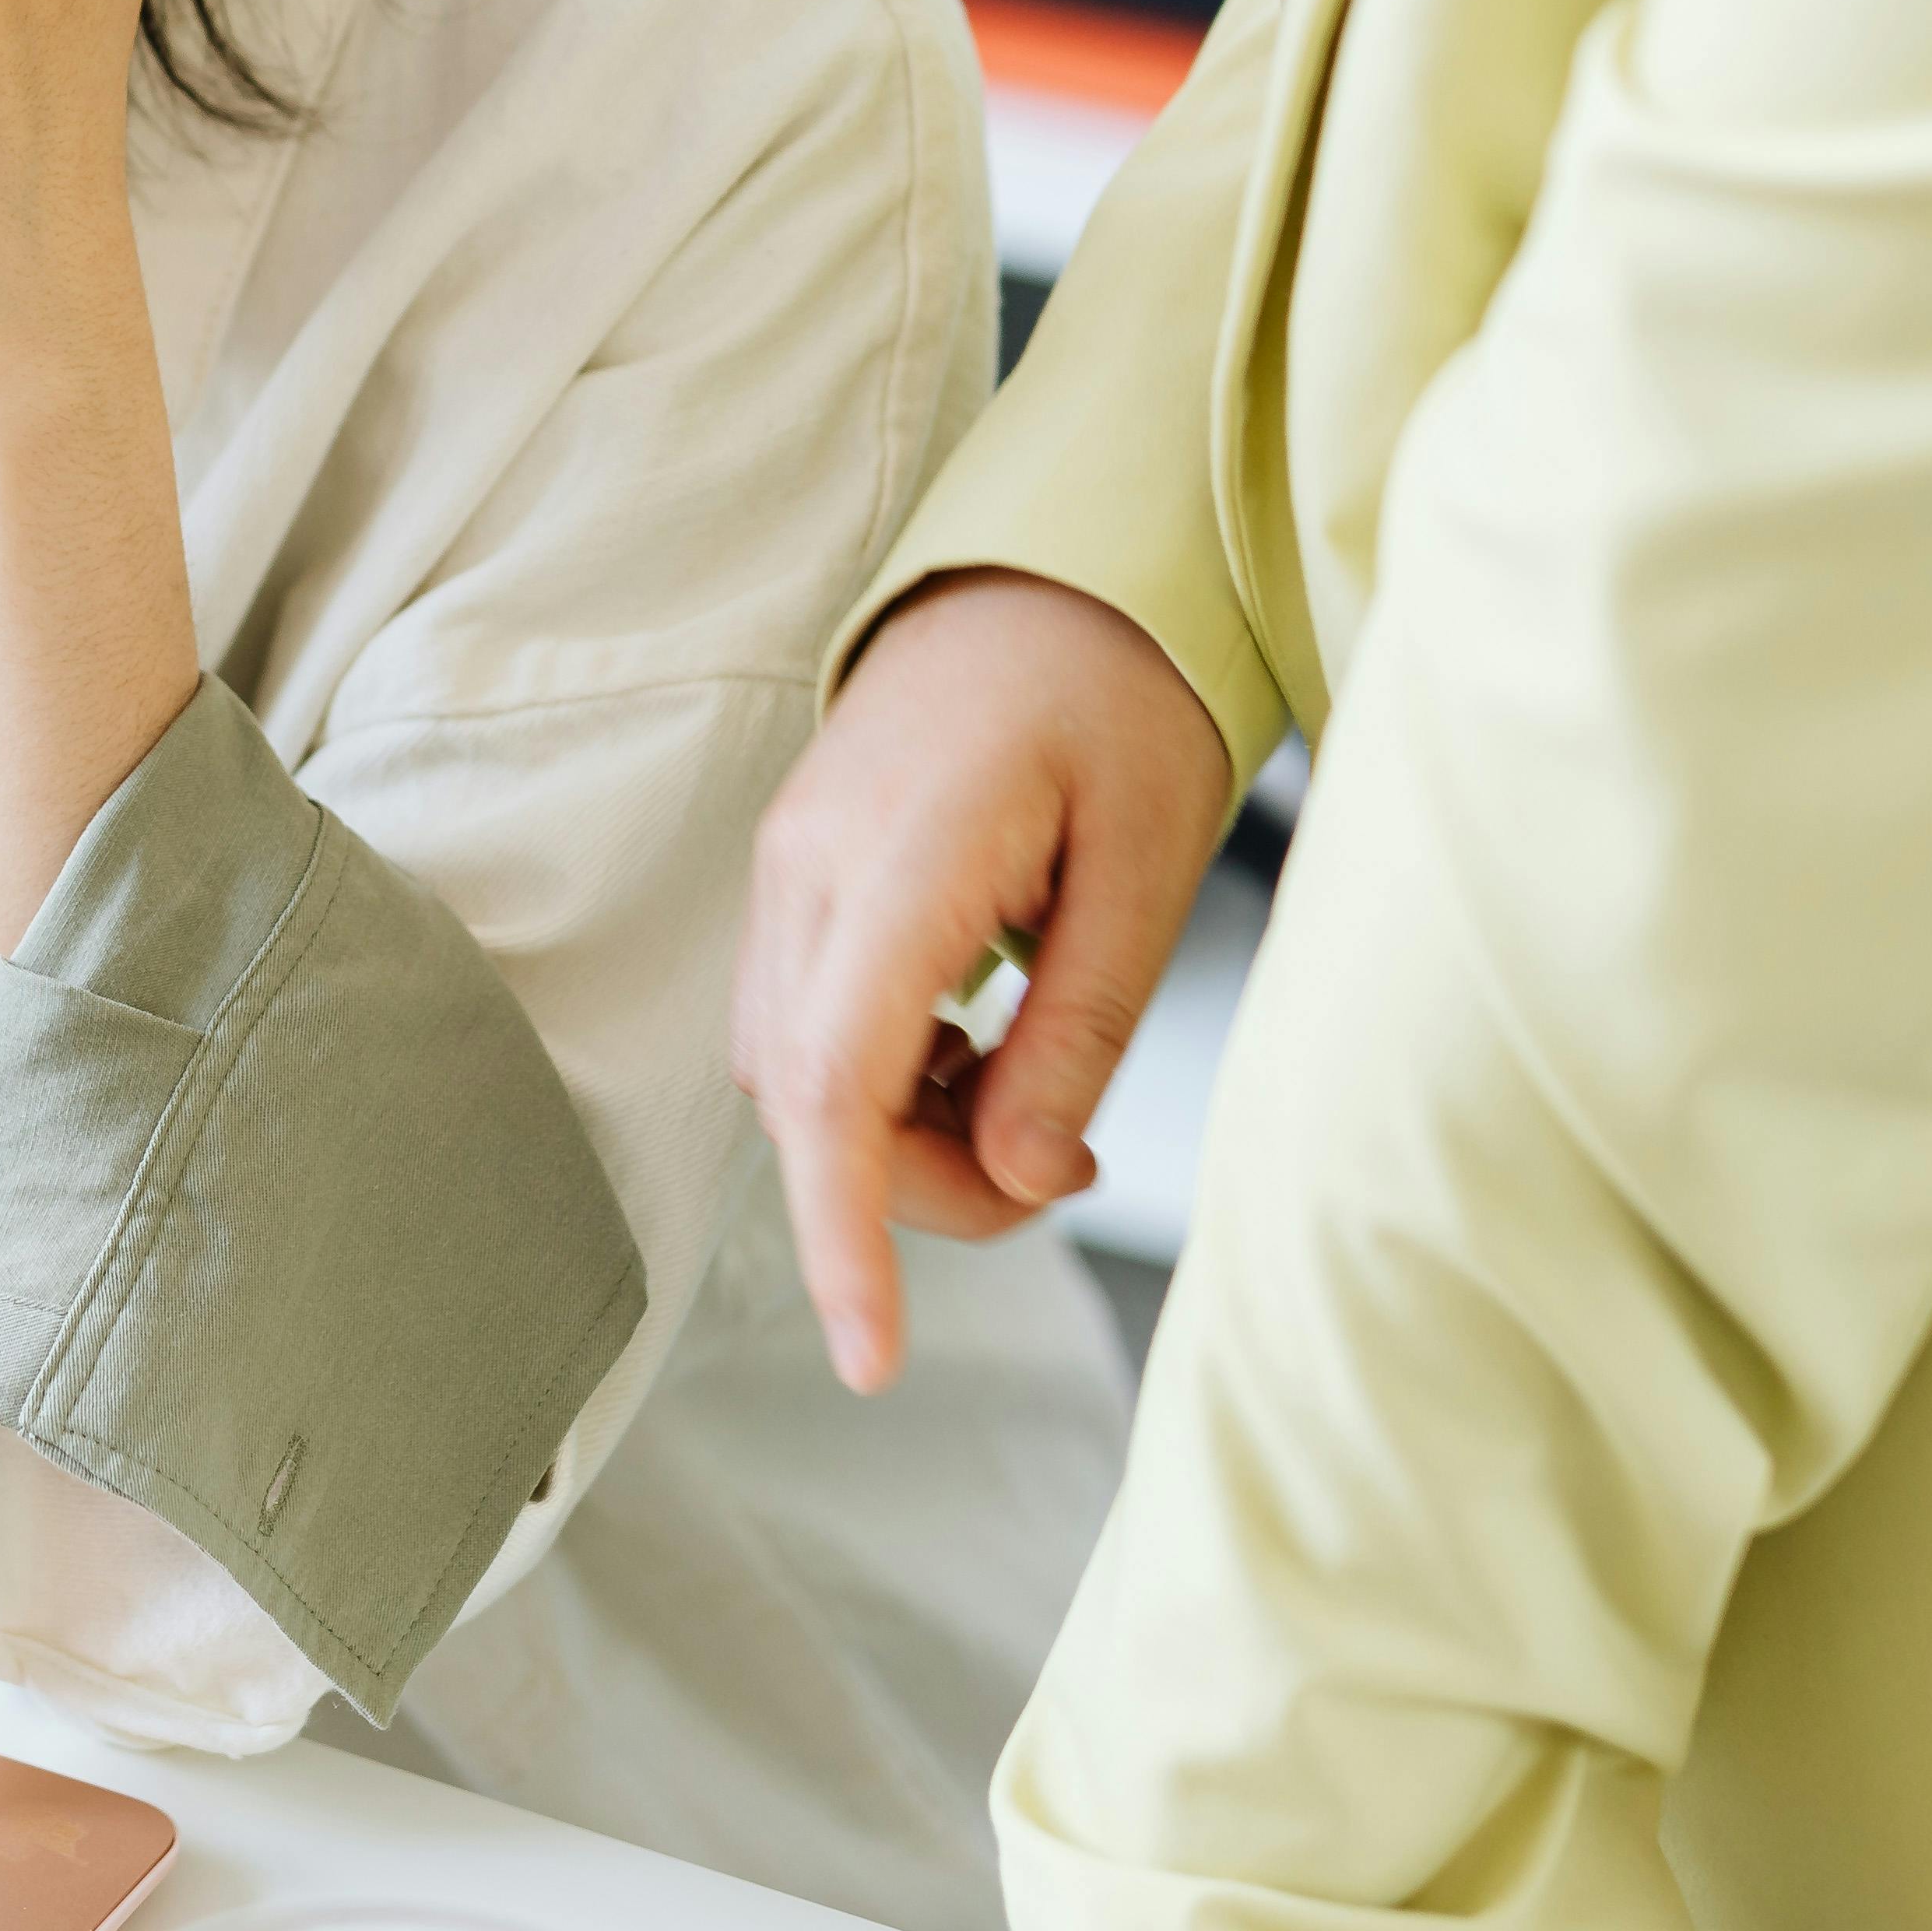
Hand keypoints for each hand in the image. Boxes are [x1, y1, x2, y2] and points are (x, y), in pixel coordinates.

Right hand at [734, 569, 1238, 1389]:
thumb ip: (1075, 1036)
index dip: (846, 1239)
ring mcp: (785, 869)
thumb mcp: (1147, 873)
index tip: (875, 1358)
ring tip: (1029, 1097)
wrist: (1051, 572)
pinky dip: (876, 1079)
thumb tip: (1014, 1180)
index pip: (833, 1092)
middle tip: (1065, 1162)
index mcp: (898, 862)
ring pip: (792, 1077)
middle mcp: (806, 871)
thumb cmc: (1118, 699)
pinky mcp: (795, 876)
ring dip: (896, 1134)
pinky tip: (969, 1047)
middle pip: (808, 1107)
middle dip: (918, 1188)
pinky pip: (801, 1024)